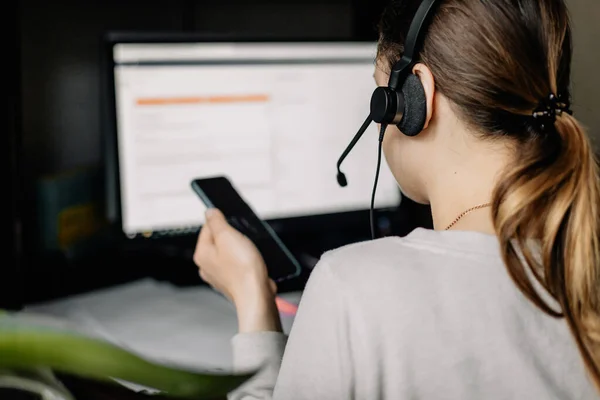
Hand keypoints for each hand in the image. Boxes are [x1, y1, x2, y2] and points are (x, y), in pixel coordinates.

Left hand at [193, 209, 280, 332]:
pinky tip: (252, 262)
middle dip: (232, 236)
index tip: (234, 223)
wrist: (256, 295)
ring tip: (249, 251)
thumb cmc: (243, 269)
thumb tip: (209, 212)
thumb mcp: (228, 236)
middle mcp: (207, 266)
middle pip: (218, 241)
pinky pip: (237, 265)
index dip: (222, 222)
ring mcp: (219, 276)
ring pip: (229, 253)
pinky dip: (245, 261)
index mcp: (202, 254)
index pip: (207, 228)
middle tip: (243, 239)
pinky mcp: (232, 282)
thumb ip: (216, 222)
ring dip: (240, 248)